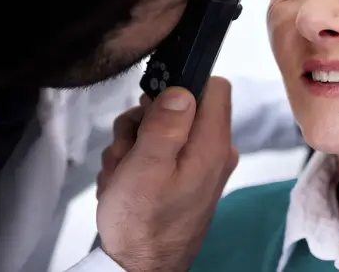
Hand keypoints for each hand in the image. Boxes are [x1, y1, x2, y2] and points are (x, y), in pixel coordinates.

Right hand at [96, 77, 238, 271]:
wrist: (140, 269)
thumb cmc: (142, 225)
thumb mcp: (146, 169)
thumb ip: (165, 126)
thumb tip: (182, 89)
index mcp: (212, 145)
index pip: (214, 87)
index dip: (181, 86)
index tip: (152, 107)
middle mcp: (214, 151)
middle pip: (181, 107)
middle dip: (144, 123)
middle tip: (128, 153)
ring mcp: (200, 165)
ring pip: (163, 129)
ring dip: (134, 146)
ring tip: (124, 176)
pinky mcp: (185, 177)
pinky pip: (160, 151)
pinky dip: (138, 162)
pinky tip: (127, 184)